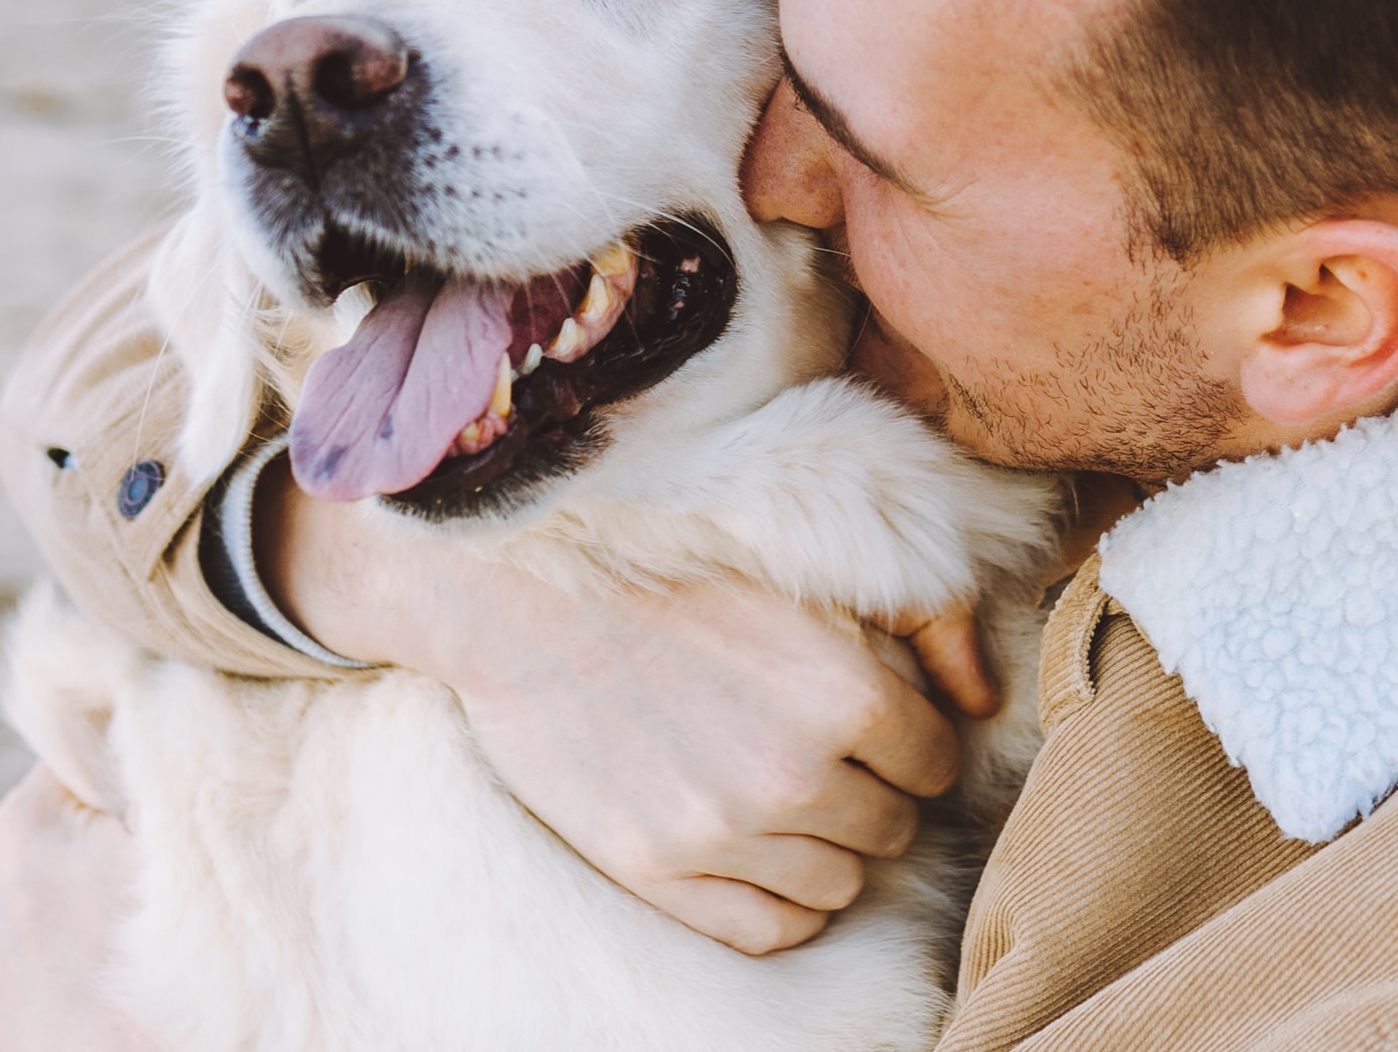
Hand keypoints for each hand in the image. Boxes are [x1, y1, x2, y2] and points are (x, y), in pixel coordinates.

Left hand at [0, 765, 160, 1051]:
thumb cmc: (147, 971)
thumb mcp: (156, 866)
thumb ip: (135, 807)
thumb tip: (129, 780)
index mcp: (23, 830)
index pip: (52, 778)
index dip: (86, 790)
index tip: (110, 811)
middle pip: (15, 844)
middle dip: (49, 858)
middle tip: (97, 898)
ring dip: (12, 917)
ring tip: (62, 956)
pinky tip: (14, 987)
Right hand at [262, 473, 985, 955]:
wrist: (514, 594)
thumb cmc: (658, 566)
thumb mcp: (796, 571)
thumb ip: (913, 624)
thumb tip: (981, 697)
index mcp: (843, 693)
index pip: (935, 762)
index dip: (902, 738)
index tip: (858, 718)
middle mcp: (795, 775)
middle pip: (892, 828)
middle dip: (863, 790)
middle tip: (804, 747)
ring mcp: (723, 834)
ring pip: (837, 886)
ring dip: (819, 846)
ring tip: (765, 789)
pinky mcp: (659, 872)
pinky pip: (770, 930)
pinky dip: (775, 899)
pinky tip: (747, 848)